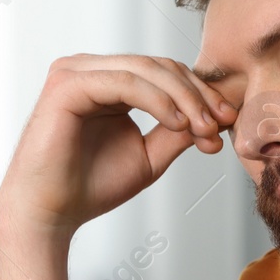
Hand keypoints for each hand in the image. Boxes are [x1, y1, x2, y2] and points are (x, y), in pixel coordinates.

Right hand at [0, 54, 237, 241]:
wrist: (52, 212)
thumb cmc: (91, 186)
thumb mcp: (150, 156)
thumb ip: (178, 132)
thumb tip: (215, 119)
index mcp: (110, 83)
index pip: (166, 73)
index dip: (201, 94)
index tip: (227, 121)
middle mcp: (93, 71)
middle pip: (160, 67)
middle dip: (198, 95)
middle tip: (220, 124)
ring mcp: (77, 73)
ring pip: (146, 70)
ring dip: (184, 98)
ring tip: (203, 129)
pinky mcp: (67, 84)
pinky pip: (123, 81)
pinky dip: (157, 100)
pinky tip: (177, 122)